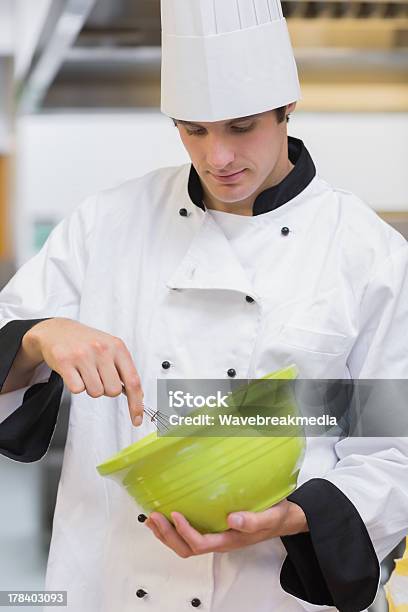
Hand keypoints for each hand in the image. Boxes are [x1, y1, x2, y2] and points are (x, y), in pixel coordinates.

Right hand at [23, 318, 143, 424]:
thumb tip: (138, 395)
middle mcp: (102, 349)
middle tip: (97, 376)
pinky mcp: (65, 361)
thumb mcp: (110, 348)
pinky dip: (76, 386)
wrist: (57, 330)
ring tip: (84, 372)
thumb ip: (123, 369)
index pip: (133, 381)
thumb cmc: (86, 342)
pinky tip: (73, 372)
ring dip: (90, 387)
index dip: (136, 403)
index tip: (137, 419)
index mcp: (118, 347)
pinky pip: (77, 390)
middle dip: (105, 389)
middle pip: (113, 391)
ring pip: (95, 392)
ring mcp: (83, 355)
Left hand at [145, 500, 307, 557]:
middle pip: (187, 548)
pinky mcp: (213, 529)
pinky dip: (173, 529)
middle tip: (154, 516)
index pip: (201, 543)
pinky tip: (166, 517)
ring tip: (152, 519)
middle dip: (168, 535)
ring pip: (185, 545)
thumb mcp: (270, 516)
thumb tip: (232, 519)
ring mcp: (215, 537)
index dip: (185, 531)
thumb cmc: (275, 517)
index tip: (176, 514)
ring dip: (166, 534)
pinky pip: (189, 536)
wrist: (282, 519)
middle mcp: (219, 541)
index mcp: (230, 540)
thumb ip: (253, 520)